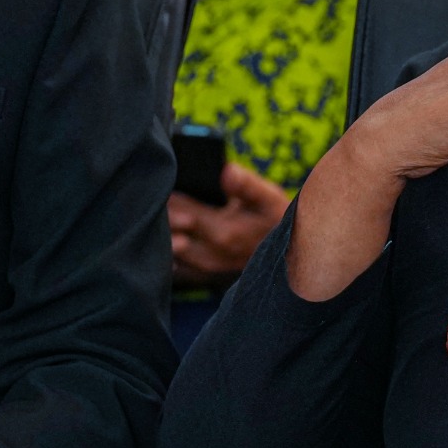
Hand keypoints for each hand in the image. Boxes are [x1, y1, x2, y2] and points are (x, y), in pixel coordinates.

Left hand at [170, 162, 291, 286]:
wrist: (292, 254)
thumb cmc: (277, 220)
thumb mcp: (269, 198)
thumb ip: (247, 185)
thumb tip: (227, 170)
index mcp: (225, 233)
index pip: (186, 213)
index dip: (172, 200)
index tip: (164, 184)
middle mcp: (214, 256)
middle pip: (174, 235)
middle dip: (164, 218)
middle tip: (155, 199)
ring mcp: (209, 269)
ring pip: (174, 254)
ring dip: (164, 237)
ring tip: (158, 217)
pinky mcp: (207, 277)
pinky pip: (180, 269)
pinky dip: (170, 257)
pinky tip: (168, 242)